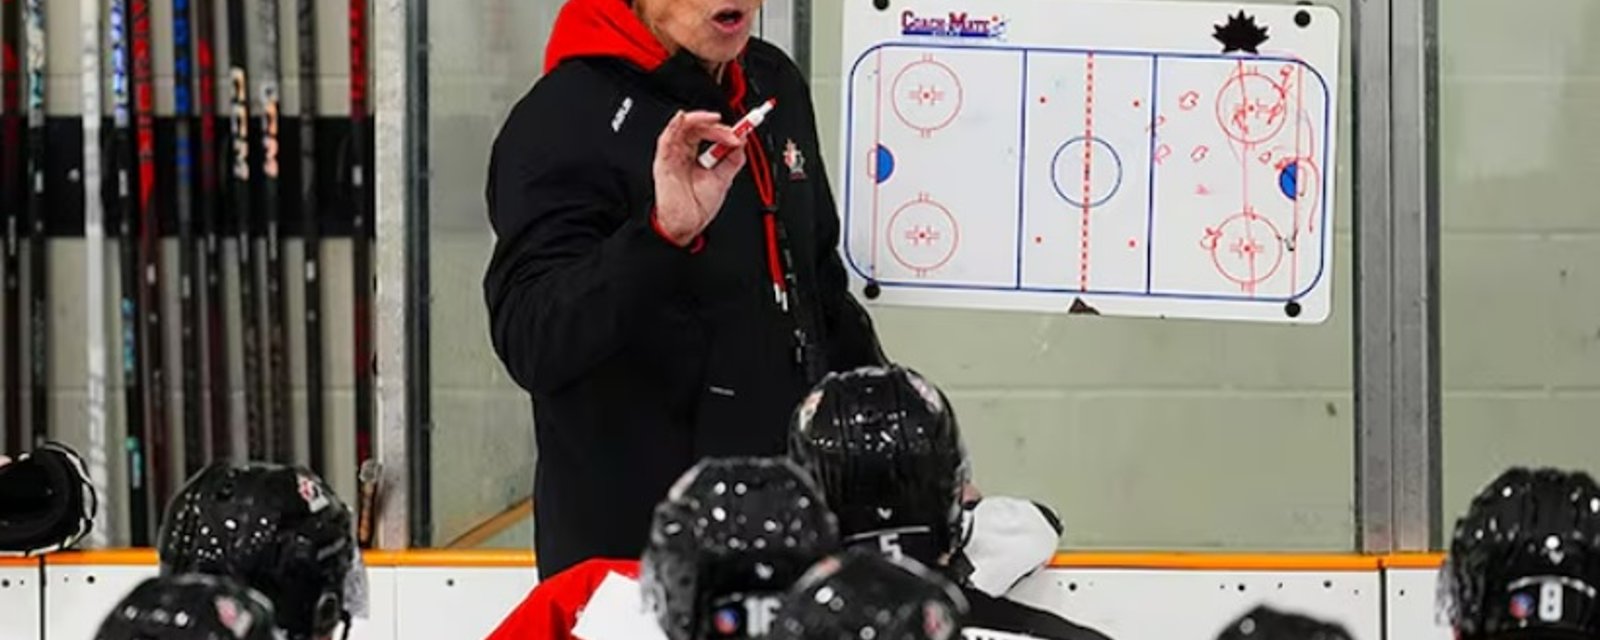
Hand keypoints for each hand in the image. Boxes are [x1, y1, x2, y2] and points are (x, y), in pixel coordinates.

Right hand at [652, 110, 746, 246]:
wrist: (687, 226)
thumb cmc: (698, 207)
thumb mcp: (723, 179)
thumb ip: (733, 159)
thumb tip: (742, 141)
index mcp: (694, 156)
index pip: (708, 133)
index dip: (724, 130)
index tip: (741, 133)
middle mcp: (683, 153)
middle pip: (697, 127)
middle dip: (716, 126)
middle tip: (733, 134)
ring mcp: (673, 156)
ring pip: (682, 127)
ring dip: (699, 119)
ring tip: (715, 120)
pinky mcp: (664, 162)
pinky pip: (666, 139)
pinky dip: (674, 125)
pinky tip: (683, 118)